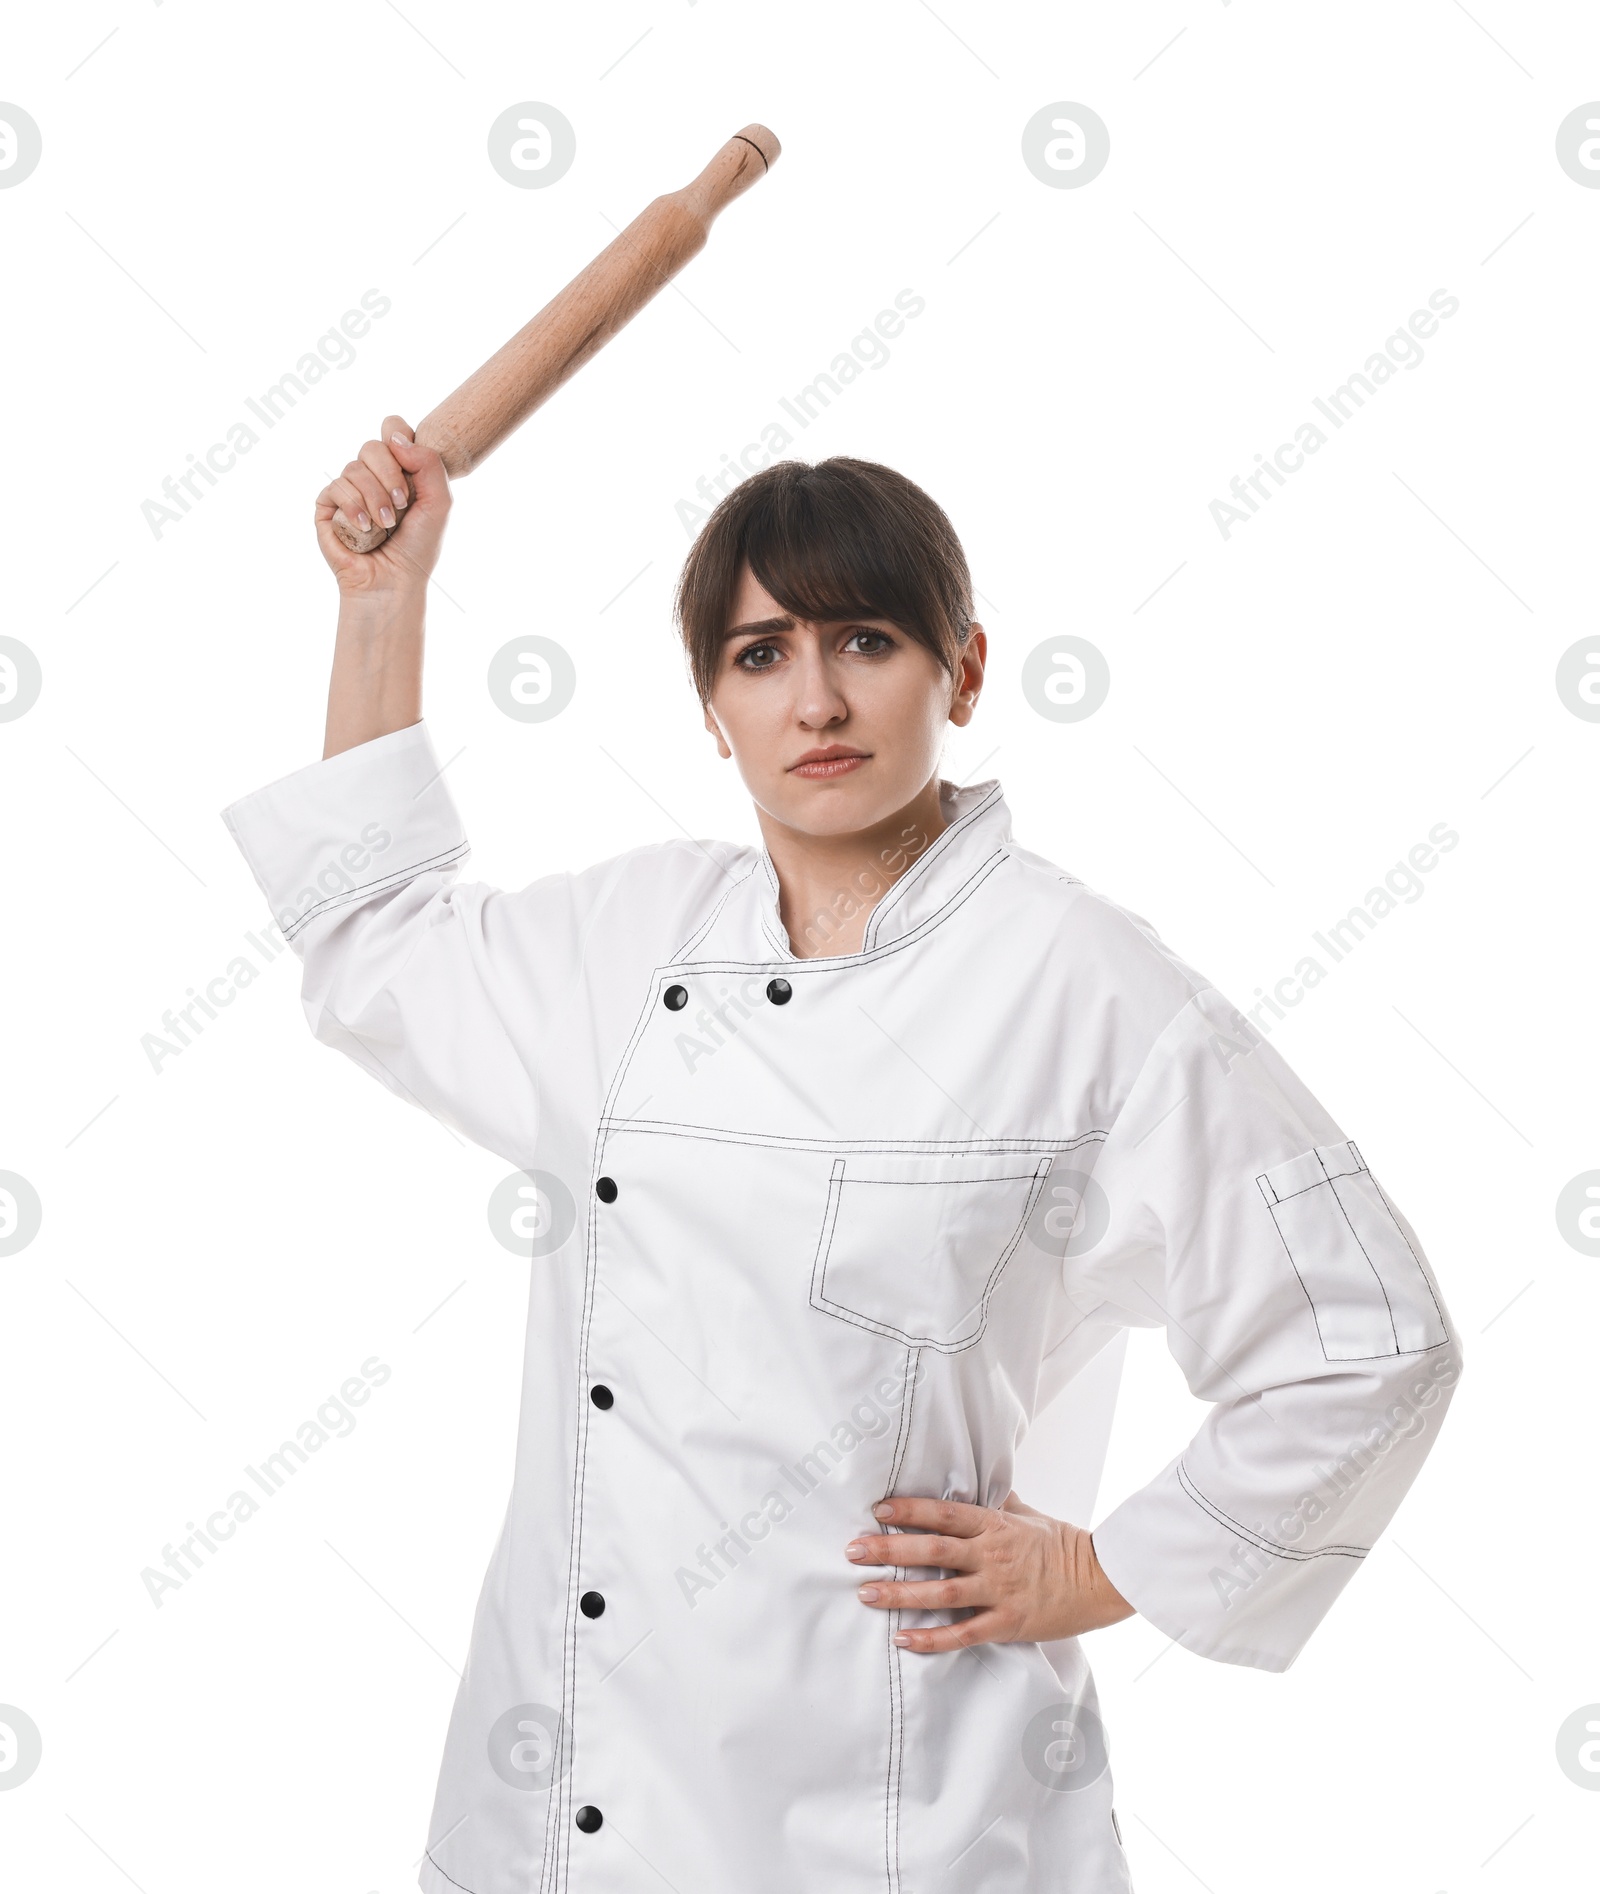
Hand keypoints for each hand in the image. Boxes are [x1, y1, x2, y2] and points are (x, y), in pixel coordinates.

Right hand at [314, 416, 451, 595]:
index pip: (392, 429)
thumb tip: (394, 438)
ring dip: (375, 498)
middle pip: (372, 445)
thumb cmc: (418, 547)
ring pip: (355, 467)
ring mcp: (348, 490)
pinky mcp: (328, 506)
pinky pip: (336, 486)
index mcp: (399, 470)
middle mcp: (372, 476)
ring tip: (385, 525)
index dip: (399, 436)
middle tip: (401, 504)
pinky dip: (354, 507)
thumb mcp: (439, 503)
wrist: (394, 582)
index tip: (410, 464)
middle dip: (390, 474)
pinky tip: (365, 528)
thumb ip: (428, 463)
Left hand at [844, 1490, 1135, 1653]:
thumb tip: (974, 1483)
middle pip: (931, 1551)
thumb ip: (997, 1501)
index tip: (878, 1510)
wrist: (1101, 1578)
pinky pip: (963, 1634)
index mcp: (994, 1525)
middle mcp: (992, 1555)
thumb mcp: (1028, 1514)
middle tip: (853, 1550)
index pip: (943, 1513)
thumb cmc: (1062, 1542)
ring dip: (899, 1594)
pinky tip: (903, 1640)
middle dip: (889, 1550)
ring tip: (866, 1593)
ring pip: (940, 1593)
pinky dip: (931, 1639)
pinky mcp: (1008, 1623)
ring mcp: (999, 1590)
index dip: (909, 1510)